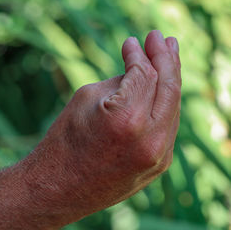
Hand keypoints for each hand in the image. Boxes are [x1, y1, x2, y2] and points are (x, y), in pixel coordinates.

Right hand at [25, 30, 180, 221]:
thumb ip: (121, 81)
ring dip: (171, 82)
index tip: (134, 41)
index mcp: (128, 119)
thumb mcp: (88, 100)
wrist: (57, 190)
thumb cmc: (64, 141)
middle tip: (163, 39)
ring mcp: (159, 158)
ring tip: (169, 58)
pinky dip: (165, 106)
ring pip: (173, 108)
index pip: (144, 74)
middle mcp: (151, 140)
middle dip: (167, 59)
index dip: (140, 54)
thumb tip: (142, 67)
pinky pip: (168, 128)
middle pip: (169, 89)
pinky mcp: (159, 167)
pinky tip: (162, 91)